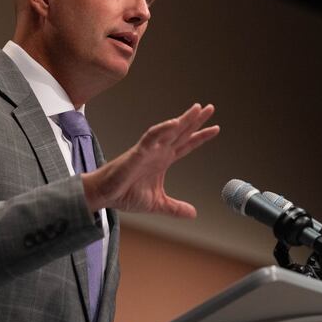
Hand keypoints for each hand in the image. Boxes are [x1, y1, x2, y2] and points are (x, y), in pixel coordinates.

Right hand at [82, 103, 219, 217]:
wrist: (105, 195)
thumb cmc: (125, 194)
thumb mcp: (158, 204)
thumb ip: (175, 208)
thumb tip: (193, 213)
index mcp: (163, 160)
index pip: (186, 145)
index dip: (200, 137)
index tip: (216, 128)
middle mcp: (158, 152)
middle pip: (181, 132)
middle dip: (196, 120)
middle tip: (210, 107)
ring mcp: (148, 150)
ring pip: (168, 130)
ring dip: (183, 120)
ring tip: (197, 110)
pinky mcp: (137, 152)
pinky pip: (151, 137)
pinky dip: (162, 130)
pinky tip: (174, 123)